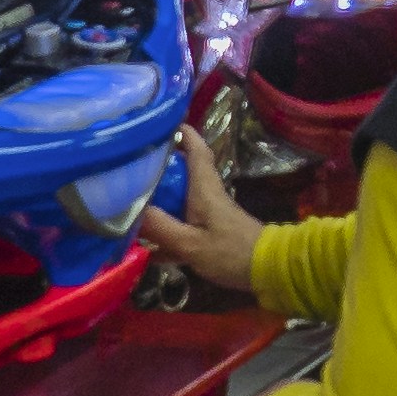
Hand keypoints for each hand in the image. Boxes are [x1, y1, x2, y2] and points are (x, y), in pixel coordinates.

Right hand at [130, 128, 263, 293]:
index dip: (181, 133)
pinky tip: (144, 248)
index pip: (196, 150)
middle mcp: (207, 196)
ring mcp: (210, 215)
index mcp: (204, 189)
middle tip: (128, 168)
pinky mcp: (211, 233)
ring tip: (128, 204)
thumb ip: (161, 227)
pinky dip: (165, 231)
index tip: (159, 125)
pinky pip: (182, 225)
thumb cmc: (231, 252)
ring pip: (180, 200)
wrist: (268, 270)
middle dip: (158, 168)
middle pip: (182, 173)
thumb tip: (130, 211)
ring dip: (159, 200)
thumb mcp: (190, 243)